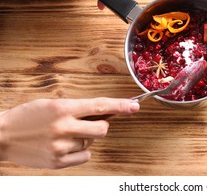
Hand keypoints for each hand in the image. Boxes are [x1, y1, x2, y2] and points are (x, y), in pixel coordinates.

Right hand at [0, 97, 138, 168]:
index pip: (99, 105)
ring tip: (64, 136)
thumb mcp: (52, 104)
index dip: (120, 106)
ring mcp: (61, 146)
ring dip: (84, 139)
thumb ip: (76, 108)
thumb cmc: (27, 117)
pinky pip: (84, 157)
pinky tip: (63, 147)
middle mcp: (64, 126)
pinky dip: (79, 152)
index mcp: (63, 108)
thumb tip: (101, 111)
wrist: (2, 136)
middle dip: (101, 126)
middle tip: (89, 124)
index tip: (135, 106)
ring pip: (90, 143)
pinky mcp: (57, 162)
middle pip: (102, 129)